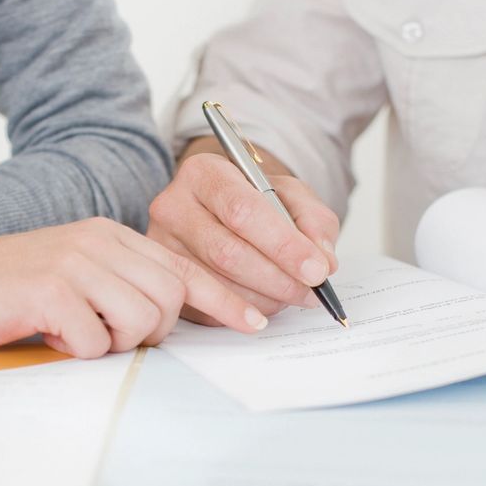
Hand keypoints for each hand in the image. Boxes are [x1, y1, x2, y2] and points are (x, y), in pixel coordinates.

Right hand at [0, 218, 268, 357]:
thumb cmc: (12, 288)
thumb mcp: (75, 270)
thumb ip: (120, 282)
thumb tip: (168, 317)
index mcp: (109, 234)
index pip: (183, 266)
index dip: (224, 299)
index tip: (255, 323)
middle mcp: (98, 241)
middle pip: (170, 297)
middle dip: (155, 331)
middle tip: (111, 335)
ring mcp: (75, 263)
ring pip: (142, 321)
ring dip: (114, 342)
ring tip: (75, 332)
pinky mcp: (51, 291)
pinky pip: (95, 341)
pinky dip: (76, 350)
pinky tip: (48, 332)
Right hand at [147, 144, 340, 322]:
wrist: (222, 212)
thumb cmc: (255, 202)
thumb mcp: (291, 196)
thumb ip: (314, 221)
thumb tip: (323, 260)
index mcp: (203, 173)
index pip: (242, 210)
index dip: (283, 245)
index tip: (316, 269)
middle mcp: (173, 206)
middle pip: (227, 251)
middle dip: (278, 278)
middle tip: (311, 290)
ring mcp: (162, 246)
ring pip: (217, 282)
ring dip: (265, 298)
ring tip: (293, 295)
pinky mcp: (166, 278)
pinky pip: (205, 305)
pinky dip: (244, 311)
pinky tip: (266, 304)